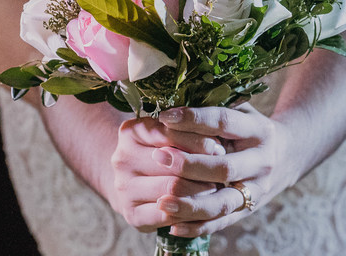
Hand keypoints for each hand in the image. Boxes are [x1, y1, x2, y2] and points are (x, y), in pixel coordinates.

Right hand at [108, 115, 223, 231]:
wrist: (134, 180)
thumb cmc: (160, 150)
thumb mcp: (170, 132)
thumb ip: (188, 131)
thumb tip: (216, 146)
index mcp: (131, 131)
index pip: (170, 133)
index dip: (198, 140)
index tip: (218, 146)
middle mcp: (122, 158)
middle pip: (173, 163)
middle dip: (202, 167)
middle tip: (222, 171)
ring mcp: (124, 188)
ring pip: (172, 189)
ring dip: (200, 189)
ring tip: (215, 186)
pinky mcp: (132, 214)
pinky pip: (168, 215)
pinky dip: (189, 211)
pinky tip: (201, 205)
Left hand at [151, 104, 292, 237]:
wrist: (285, 156)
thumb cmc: (249, 128)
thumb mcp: (240, 111)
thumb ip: (213, 107)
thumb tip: (172, 103)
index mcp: (258, 130)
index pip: (224, 122)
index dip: (194, 119)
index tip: (165, 117)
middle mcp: (261, 162)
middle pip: (224, 167)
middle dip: (189, 164)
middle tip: (159, 157)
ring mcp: (257, 189)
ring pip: (223, 202)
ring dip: (190, 203)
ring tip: (161, 201)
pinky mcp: (249, 210)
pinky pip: (221, 222)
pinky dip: (197, 226)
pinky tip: (173, 225)